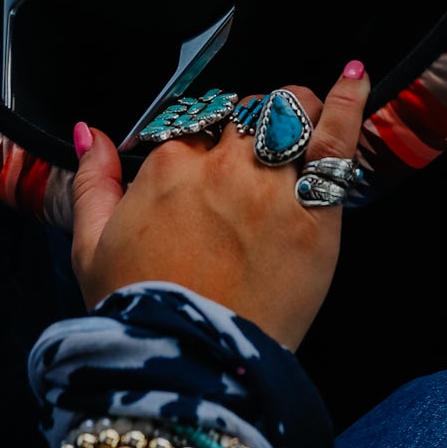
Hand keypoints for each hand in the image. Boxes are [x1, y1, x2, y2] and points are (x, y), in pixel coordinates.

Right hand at [69, 63, 368, 348]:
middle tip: (256, 157)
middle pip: (247, 113)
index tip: (212, 163)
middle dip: (252, 125)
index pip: (197, 122)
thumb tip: (91, 132)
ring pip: (291, 114)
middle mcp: (222, 167)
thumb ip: (92, 180)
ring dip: (296, 111)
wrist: (190, 370)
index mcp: (169, 167)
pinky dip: (348, 103)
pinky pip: (337, 143)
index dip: (207, 139)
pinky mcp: (315, 217)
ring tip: (303, 118)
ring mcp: (272, 188)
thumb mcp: (90, 247)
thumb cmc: (140, 314)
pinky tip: (356, 77)